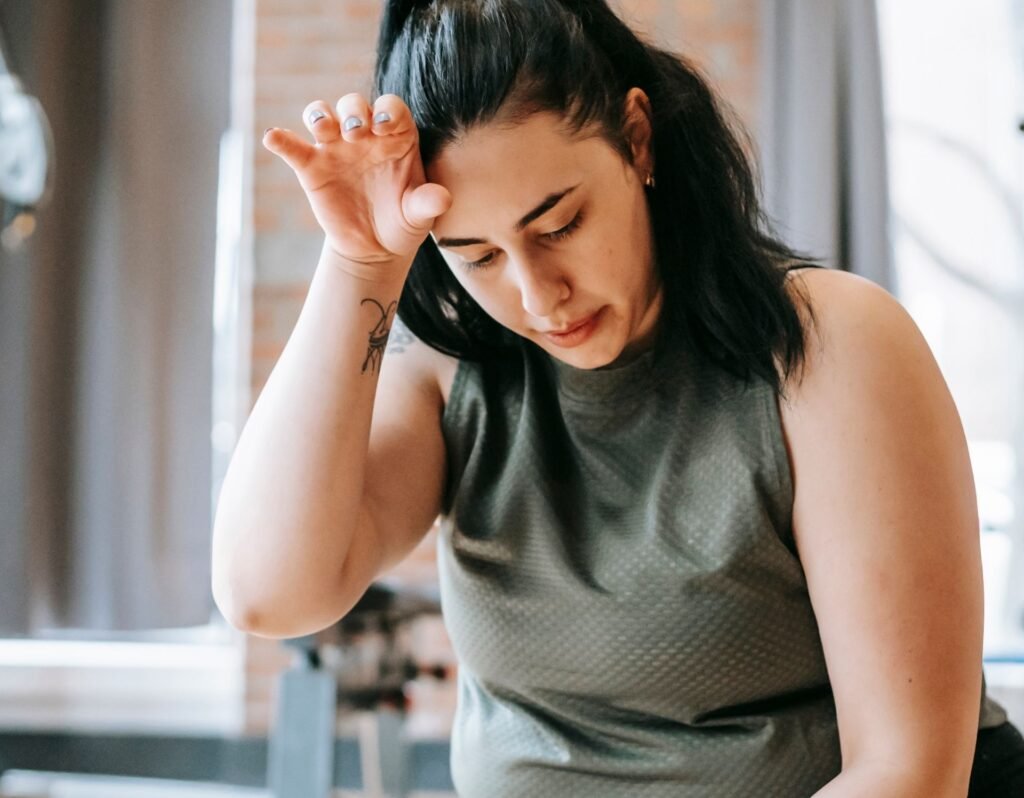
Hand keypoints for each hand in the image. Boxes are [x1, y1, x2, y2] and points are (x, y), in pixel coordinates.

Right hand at [262, 93, 451, 275]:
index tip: (385, 127)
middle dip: (353, 111)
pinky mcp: (312, 167)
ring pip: (322, 115)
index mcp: (396, 138)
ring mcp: (336, 148)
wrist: (375, 248)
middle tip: (356, 133)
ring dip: (319, 115)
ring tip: (324, 129)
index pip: (391, 108)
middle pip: (354, 104)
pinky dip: (281, 140)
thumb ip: (428, 203)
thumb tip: (443, 198)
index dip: (387, 110)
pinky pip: (293, 148)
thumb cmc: (402, 223)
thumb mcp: (419, 215)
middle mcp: (364, 136)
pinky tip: (273, 138)